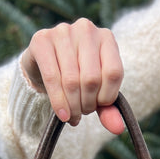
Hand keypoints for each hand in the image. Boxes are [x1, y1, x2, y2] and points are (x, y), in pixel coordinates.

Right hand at [21, 18, 124, 134]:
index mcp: (106, 37)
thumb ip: (108, 109)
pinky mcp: (41, 40)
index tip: (98, 107)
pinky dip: (58, 101)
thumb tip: (118, 129)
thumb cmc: (76, 77)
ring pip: (72, 80)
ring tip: (72, 115)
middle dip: (87, 104)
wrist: (42, 65)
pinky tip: (62, 115)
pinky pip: (52, 77)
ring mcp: (62, 31)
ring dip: (73, 106)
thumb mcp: (96, 92)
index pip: (114, 73)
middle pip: (92, 78)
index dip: (106, 97)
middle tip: (81, 113)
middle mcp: (86, 29)